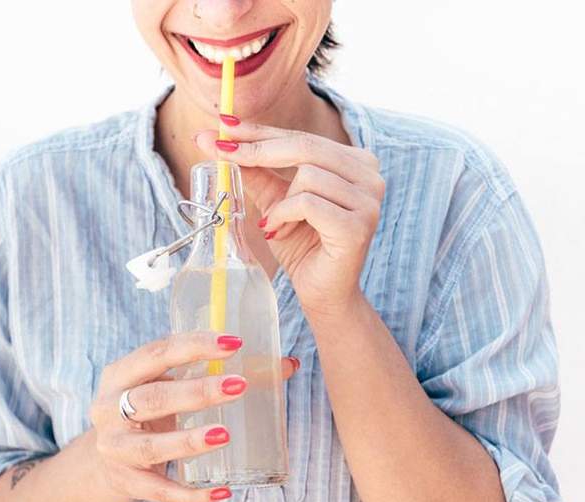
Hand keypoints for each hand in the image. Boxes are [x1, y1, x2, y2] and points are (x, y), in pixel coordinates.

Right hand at [88, 331, 298, 501]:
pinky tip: (223, 491)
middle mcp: (109, 409)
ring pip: (150, 447)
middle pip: (152, 398)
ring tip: (225, 435)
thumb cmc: (150, 408)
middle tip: (238, 387)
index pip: (157, 353)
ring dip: (189, 441)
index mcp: (121, 373)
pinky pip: (160, 491)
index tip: (234, 343)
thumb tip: (287, 365)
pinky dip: (191, 495)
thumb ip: (218, 371)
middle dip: (196, 393)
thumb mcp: (169, 383)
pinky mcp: (126, 482)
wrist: (106, 456)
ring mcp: (115, 449)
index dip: (194, 345)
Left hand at [195, 118, 384, 315]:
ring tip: (276, 224)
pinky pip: (308, 203)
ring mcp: (369, 200)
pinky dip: (285, 215)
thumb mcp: (276, 201)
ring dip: (280, 202)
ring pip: (307, 175)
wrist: (323, 292)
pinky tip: (280, 231)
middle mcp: (370, 175)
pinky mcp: (358, 225)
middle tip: (221, 152)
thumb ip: (255, 170)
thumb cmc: (302, 245)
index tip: (223, 125)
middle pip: (305, 146)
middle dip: (257, 149)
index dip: (260, 131)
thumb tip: (215, 138)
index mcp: (355, 162)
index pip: (302, 137)